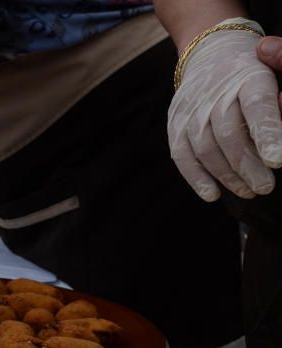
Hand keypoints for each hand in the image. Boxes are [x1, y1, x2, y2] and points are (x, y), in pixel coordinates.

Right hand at [168, 25, 281, 200]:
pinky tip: (212, 195)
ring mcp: (191, 107)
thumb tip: (279, 133)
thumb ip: (278, 101)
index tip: (277, 160)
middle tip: (266, 187)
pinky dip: (196, 177)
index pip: (257, 105)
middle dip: (248, 164)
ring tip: (249, 192)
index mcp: (249, 75)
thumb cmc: (255, 72)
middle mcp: (216, 91)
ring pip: (205, 147)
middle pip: (228, 132)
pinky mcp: (176, 122)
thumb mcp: (274, 74)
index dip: (266, 133)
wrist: (213, 52)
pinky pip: (182, 154)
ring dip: (227, 175)